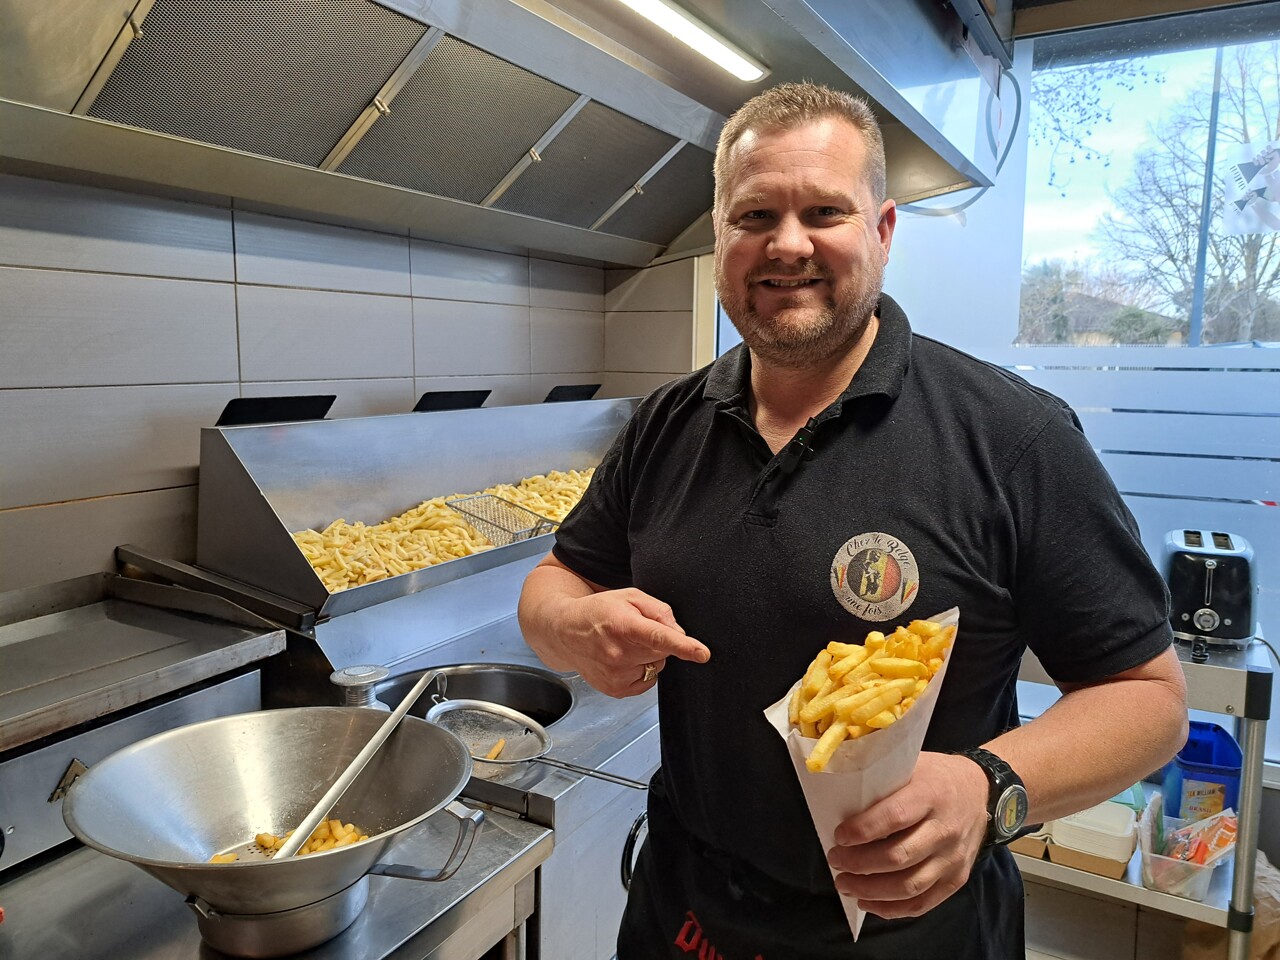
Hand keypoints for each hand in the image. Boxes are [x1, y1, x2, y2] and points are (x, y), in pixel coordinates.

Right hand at [552, 587, 709, 697]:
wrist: (565, 631)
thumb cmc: (598, 611)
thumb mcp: (630, 596)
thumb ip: (659, 610)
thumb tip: (679, 632)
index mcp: (624, 625)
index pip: (659, 636)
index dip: (684, 646)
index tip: (702, 654)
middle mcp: (619, 653)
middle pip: (663, 651)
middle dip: (658, 641)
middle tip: (637, 630)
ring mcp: (616, 675)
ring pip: (656, 666)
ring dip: (648, 656)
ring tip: (625, 644)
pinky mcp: (615, 689)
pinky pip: (647, 681)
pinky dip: (641, 670)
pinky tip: (623, 659)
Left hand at [826, 752, 989, 918]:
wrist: (982, 792)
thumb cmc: (936, 777)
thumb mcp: (912, 765)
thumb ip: (883, 784)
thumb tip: (838, 801)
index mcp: (930, 794)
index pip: (893, 817)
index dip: (862, 830)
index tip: (838, 836)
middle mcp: (945, 829)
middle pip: (898, 856)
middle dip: (859, 864)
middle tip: (835, 860)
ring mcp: (953, 858)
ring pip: (909, 886)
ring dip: (870, 890)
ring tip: (845, 883)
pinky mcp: (956, 879)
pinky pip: (923, 903)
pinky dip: (892, 909)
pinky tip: (868, 902)